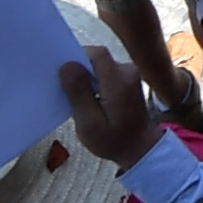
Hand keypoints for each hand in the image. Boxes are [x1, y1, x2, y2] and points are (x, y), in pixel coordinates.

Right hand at [52, 46, 163, 167]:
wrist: (141, 148)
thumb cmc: (114, 141)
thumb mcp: (90, 124)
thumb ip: (79, 94)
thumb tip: (67, 65)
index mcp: (119, 81)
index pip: (96, 54)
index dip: (76, 57)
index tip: (61, 73)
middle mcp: (127, 72)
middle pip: (97, 58)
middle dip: (79, 70)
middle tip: (65, 89)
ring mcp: (129, 74)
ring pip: (100, 66)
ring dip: (86, 78)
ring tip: (76, 97)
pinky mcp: (127, 80)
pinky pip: (105, 73)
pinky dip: (94, 82)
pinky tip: (88, 99)